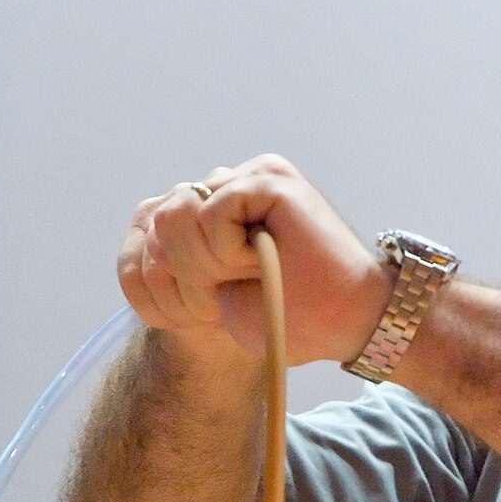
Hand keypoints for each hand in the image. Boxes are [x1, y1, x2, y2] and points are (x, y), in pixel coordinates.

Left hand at [117, 154, 393, 364]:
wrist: (344, 325)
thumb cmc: (292, 319)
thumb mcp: (217, 293)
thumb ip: (182, 258)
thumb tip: (156, 225)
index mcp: (224, 210)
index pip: (155, 230)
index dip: (172, 276)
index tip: (217, 302)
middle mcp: (236, 185)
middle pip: (161, 220)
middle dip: (188, 270)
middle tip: (240, 286)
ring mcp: (253, 176)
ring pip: (179, 215)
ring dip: (209, 262)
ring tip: (257, 271)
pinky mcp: (270, 178)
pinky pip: (211, 213)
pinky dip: (228, 250)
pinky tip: (265, 257)